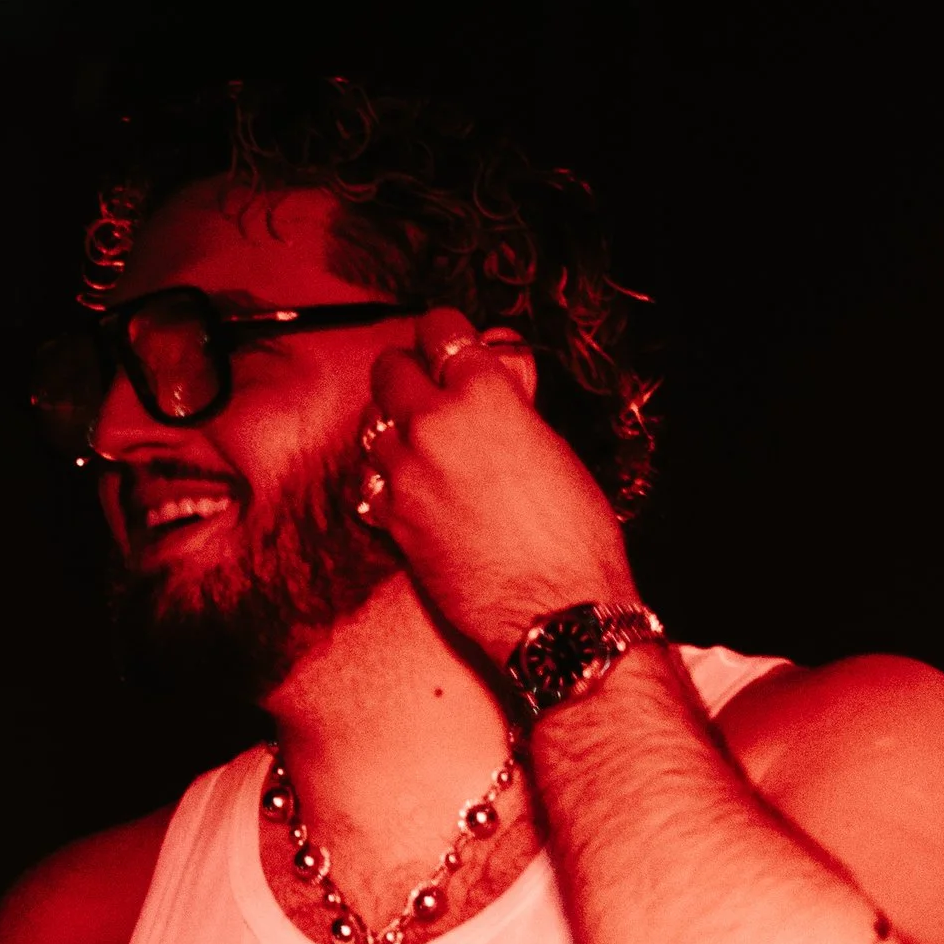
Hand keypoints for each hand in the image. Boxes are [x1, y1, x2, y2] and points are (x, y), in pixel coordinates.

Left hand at [355, 309, 637, 665]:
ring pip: (371, 423)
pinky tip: (411, 488)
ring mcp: (406, 472)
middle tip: (431, 393)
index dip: (445, 337)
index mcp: (484, 394)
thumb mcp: (554, 447)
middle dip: (410, 376)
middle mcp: (434, 424)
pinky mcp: (392, 519)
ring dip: (392, 427)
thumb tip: (498, 364)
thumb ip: (514, 399)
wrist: (556, 613)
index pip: (438, 330)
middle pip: (389, 369)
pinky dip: (383, 478)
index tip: (450, 348)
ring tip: (421, 443)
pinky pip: (368, 479)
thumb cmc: (574, 537)